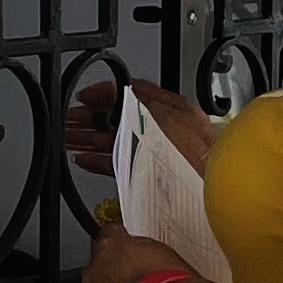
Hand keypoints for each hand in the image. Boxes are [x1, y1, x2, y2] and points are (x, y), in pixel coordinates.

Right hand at [65, 78, 211, 176]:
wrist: (211, 190)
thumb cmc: (198, 153)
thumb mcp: (161, 115)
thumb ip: (137, 101)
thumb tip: (117, 92)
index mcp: (171, 109)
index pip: (132, 92)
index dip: (105, 93)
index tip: (85, 97)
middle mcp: (166, 129)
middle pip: (121, 118)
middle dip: (92, 118)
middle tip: (71, 120)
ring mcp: (159, 153)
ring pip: (119, 140)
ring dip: (92, 138)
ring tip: (71, 138)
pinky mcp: (153, 175)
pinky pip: (122, 162)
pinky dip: (101, 160)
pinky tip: (86, 160)